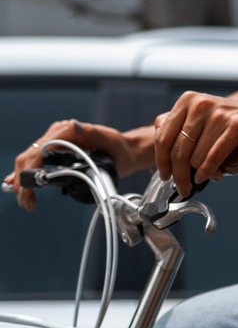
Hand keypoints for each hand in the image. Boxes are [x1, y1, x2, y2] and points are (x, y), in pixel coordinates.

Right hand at [8, 120, 149, 210]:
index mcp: (66, 130)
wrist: (126, 151)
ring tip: (26, 201)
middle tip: (26, 201)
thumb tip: (74, 126)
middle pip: (28, 157)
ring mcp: (54, 144)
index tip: (28, 188)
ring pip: (27, 161)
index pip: (39, 150)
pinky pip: (34, 164)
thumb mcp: (108, 138)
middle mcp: (57, 135)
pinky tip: (21, 189)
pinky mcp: (55, 153)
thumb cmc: (119, 146)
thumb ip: (91, 132)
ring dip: (22, 181)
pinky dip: (26, 177)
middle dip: (22, 179)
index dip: (30, 170)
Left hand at [152, 90, 237, 195]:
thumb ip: (180, 130)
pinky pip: (214, 156)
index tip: (165, 175)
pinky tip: (210, 176)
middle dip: (178, 174)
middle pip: (178, 150)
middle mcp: (201, 104)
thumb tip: (161, 156)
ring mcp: (220, 113)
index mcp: (188, 101)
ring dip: (197, 174)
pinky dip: (209, 171)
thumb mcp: (203, 122)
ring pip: (195, 156)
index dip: (161, 161)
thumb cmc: (234, 127)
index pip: (163, 137)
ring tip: (204, 178)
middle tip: (182, 186)